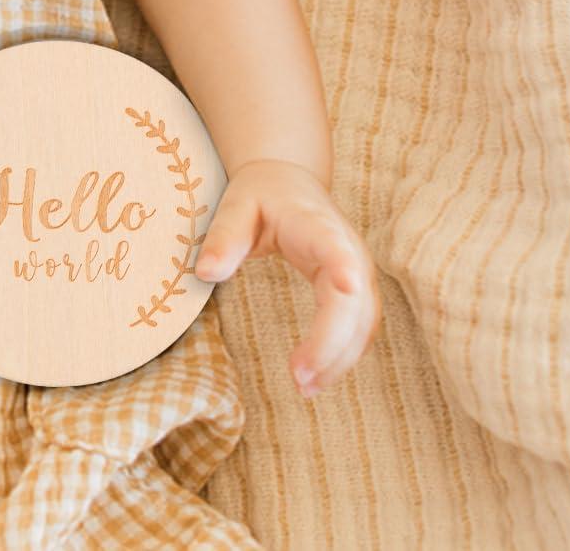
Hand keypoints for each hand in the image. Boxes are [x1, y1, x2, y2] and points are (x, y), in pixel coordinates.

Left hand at [194, 158, 378, 398]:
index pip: (338, 249)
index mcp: (318, 226)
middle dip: (332, 342)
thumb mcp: (236, 205)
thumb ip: (223, 237)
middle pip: (354, 302)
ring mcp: (358, 270)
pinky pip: (359, 328)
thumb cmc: (261, 194)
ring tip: (304, 387)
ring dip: (340, 358)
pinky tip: (317, 376)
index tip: (348, 287)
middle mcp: (348, 249)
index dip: (346, 269)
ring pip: (363, 322)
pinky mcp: (357, 289)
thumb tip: (206, 273)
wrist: (290, 182)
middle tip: (298, 378)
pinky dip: (343, 354)